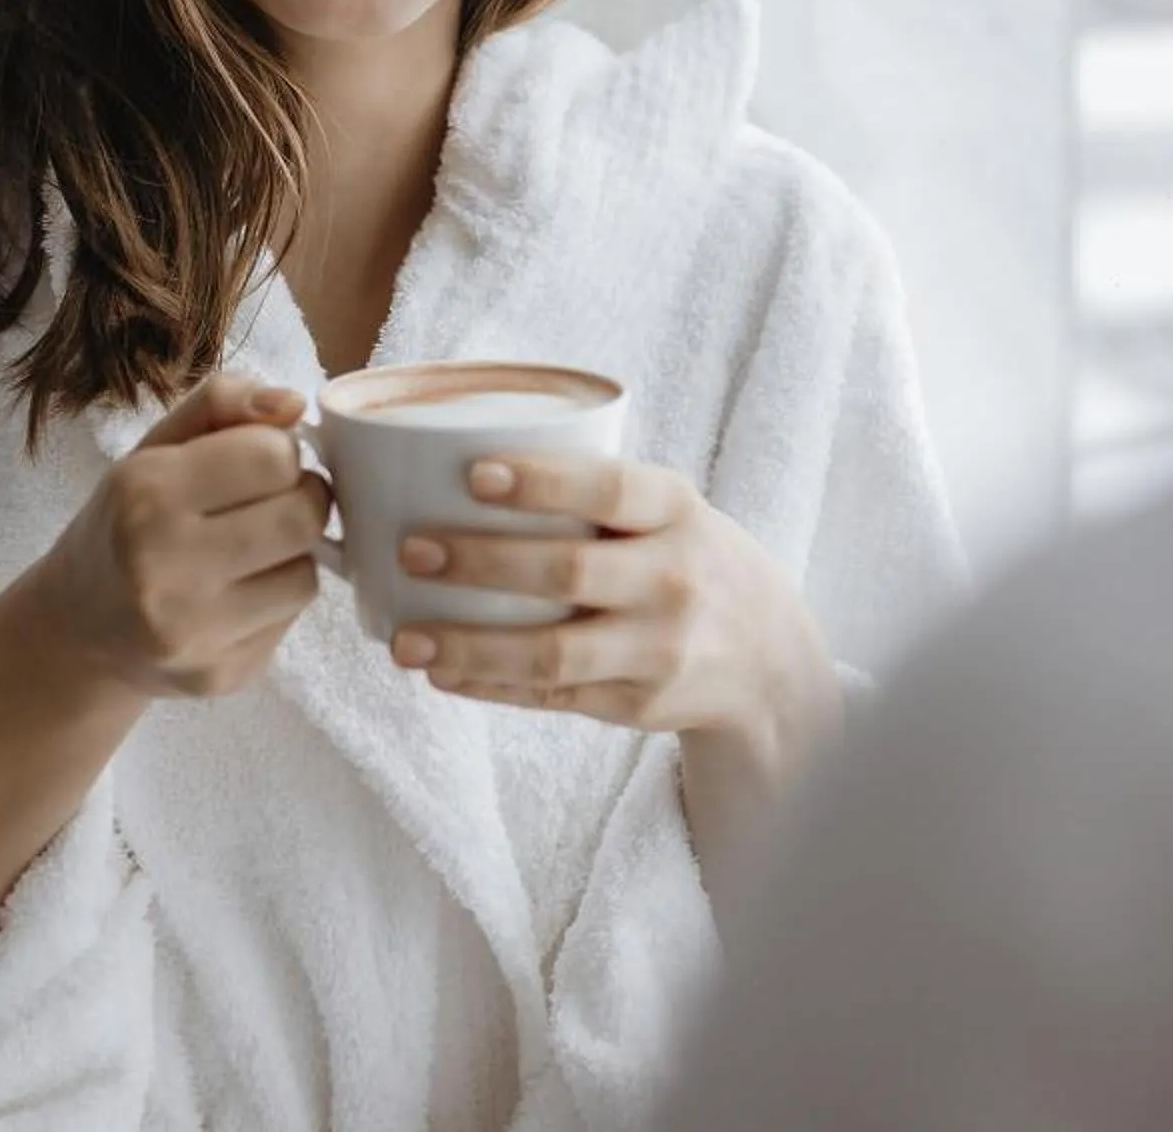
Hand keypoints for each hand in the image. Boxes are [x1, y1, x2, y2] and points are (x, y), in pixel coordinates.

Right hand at [29, 368, 331, 700]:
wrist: (74, 629)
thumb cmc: (124, 522)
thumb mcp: (155, 448)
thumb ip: (222, 404)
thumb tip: (293, 402)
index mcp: (145, 494)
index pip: (274, 455)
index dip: (278, 452)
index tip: (257, 462)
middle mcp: (162, 567)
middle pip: (305, 516)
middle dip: (302, 499)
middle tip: (272, 501)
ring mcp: (191, 633)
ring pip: (308, 573)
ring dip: (293, 555)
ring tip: (248, 551)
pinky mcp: (219, 676)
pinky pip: (291, 621)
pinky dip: (275, 600)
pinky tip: (234, 595)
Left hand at [387, 455, 839, 758]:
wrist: (767, 657)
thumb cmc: (688, 559)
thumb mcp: (672, 512)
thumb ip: (597, 497)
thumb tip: (457, 467)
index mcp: (678, 512)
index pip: (610, 489)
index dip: (542, 482)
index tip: (474, 474)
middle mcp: (674, 578)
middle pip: (569, 571)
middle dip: (481, 561)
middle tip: (413, 549)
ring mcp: (658, 648)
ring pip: (552, 652)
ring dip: (469, 645)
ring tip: (405, 640)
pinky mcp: (636, 704)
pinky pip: (551, 697)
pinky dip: (489, 687)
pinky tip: (442, 675)